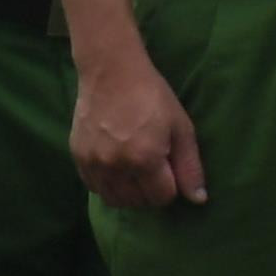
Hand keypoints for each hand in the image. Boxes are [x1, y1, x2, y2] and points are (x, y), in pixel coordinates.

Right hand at [69, 52, 202, 210]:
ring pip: (112, 199)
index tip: (172, 174)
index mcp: (144, 159)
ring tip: (138, 175)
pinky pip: (93, 187)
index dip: (171, 190)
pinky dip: (108, 185)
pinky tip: (118, 169)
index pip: (161, 197)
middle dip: (151, 194)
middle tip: (156, 174)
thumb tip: (198, 199)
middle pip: (136, 202)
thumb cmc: (153, 98)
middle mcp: (115, 166)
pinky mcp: (77, 157)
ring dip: (129, 194)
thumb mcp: (182, 129)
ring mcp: (93, 162)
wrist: (111, 74)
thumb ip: (190, 167)